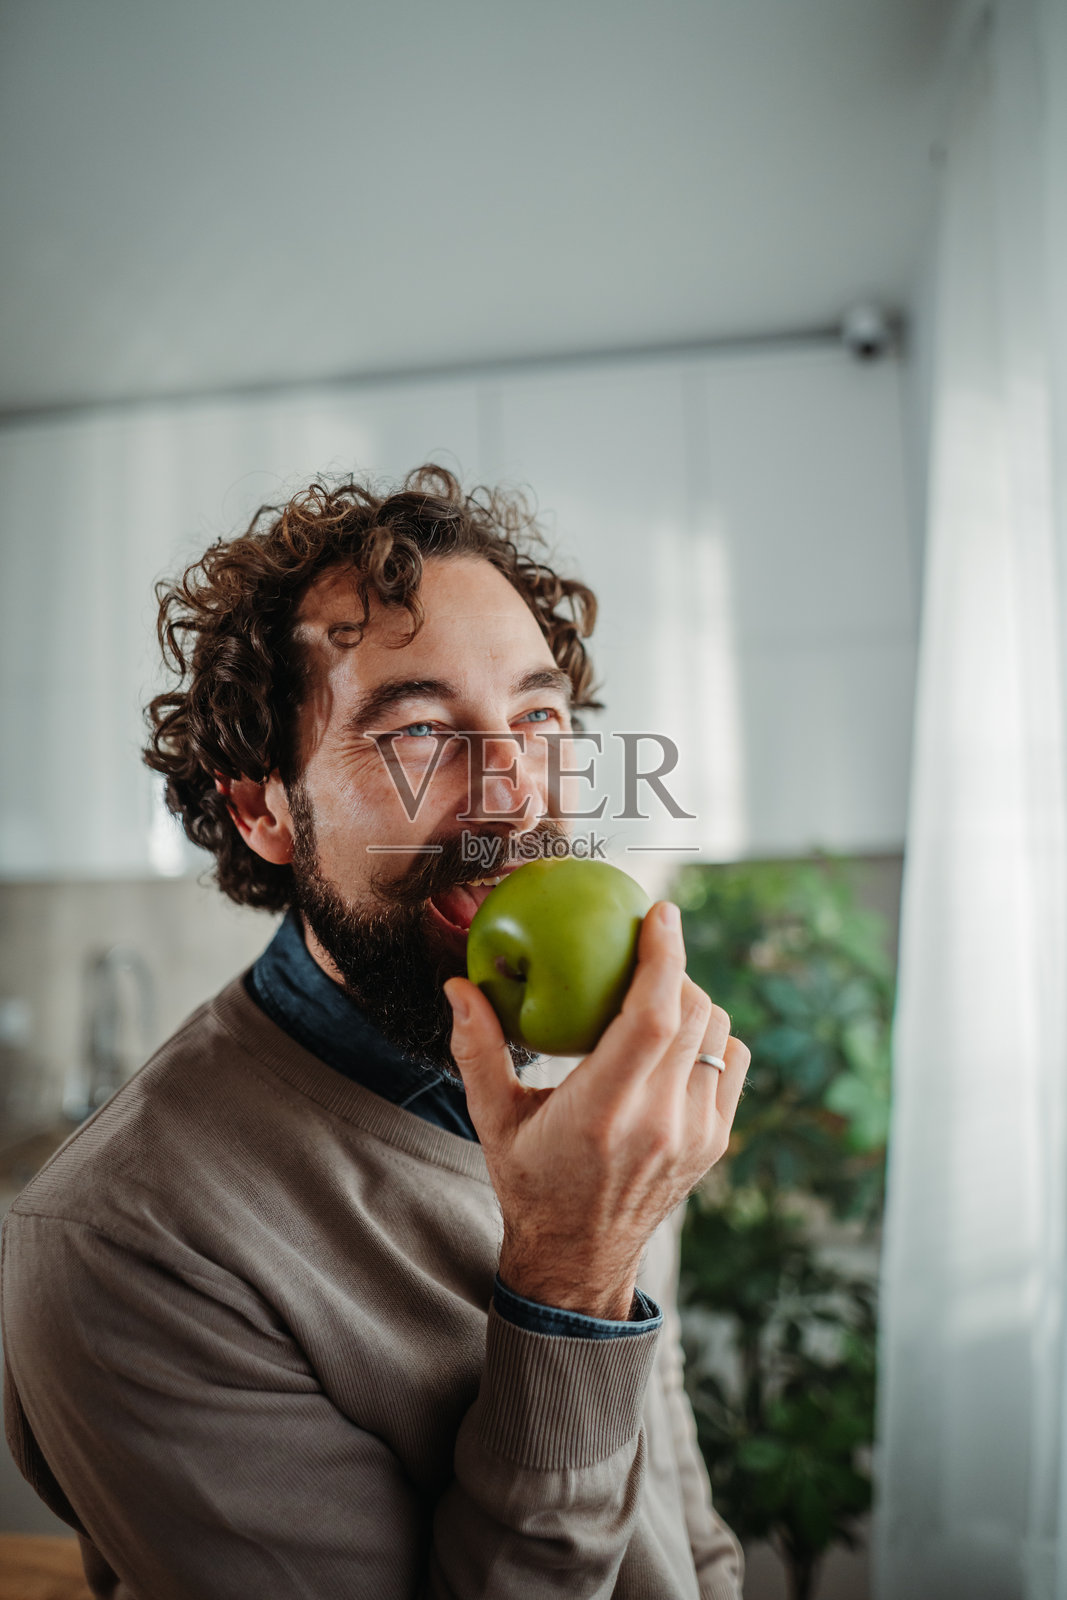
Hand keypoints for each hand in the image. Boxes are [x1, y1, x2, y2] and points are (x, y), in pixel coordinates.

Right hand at [444, 901, 749, 1320]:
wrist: (579, 1257)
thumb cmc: (529, 1181)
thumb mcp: (493, 1120)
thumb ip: (476, 1050)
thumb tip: (458, 985)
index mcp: (601, 1111)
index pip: (651, 1017)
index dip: (663, 956)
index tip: (659, 913)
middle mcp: (658, 1121)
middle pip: (692, 1012)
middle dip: (673, 967)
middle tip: (642, 950)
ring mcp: (694, 1134)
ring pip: (717, 1032)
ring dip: (691, 1001)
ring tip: (653, 996)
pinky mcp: (714, 1141)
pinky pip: (730, 1062)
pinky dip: (710, 1037)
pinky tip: (675, 1038)